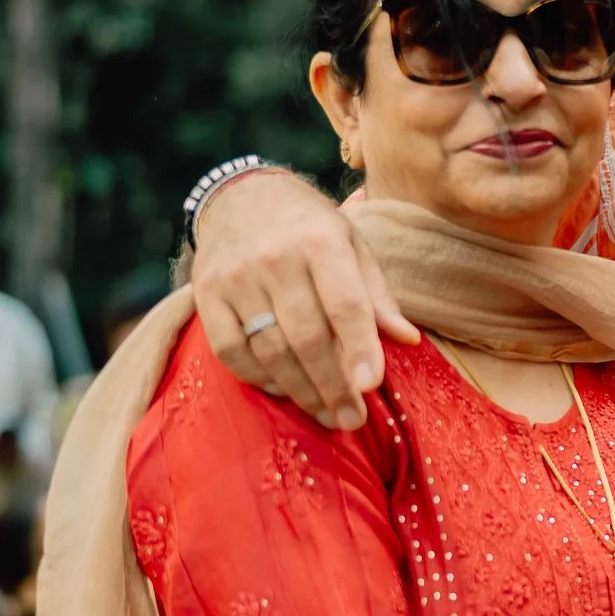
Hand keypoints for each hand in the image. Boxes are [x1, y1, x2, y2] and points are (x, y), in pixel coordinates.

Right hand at [191, 169, 417, 428]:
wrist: (243, 196)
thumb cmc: (310, 227)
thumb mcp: (354, 245)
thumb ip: (377, 295)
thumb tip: (409, 340)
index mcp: (321, 243)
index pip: (344, 304)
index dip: (359, 348)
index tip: (371, 386)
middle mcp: (275, 259)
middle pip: (306, 337)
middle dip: (332, 385)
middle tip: (352, 419)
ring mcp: (236, 278)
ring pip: (269, 350)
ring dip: (300, 391)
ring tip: (326, 414)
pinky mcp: (205, 294)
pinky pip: (230, 350)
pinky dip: (258, 378)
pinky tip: (283, 391)